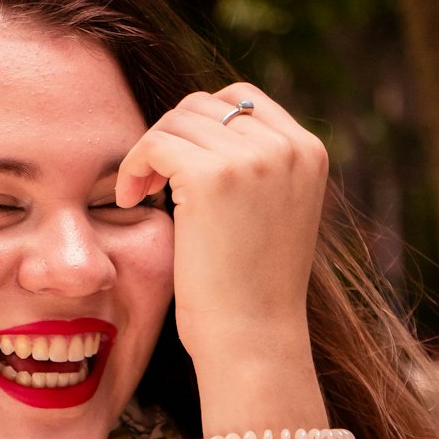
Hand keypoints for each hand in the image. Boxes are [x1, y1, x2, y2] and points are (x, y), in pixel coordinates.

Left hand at [115, 83, 328, 367]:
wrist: (253, 338)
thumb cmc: (251, 287)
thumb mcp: (272, 210)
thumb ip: (256, 165)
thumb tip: (207, 122)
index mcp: (308, 151)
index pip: (241, 99)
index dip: (199, 126)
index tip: (176, 167)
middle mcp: (288, 146)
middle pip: (204, 104)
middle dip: (170, 137)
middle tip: (150, 184)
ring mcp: (253, 158)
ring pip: (176, 120)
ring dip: (148, 153)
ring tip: (140, 195)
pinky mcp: (213, 176)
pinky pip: (155, 143)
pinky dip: (133, 166)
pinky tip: (130, 201)